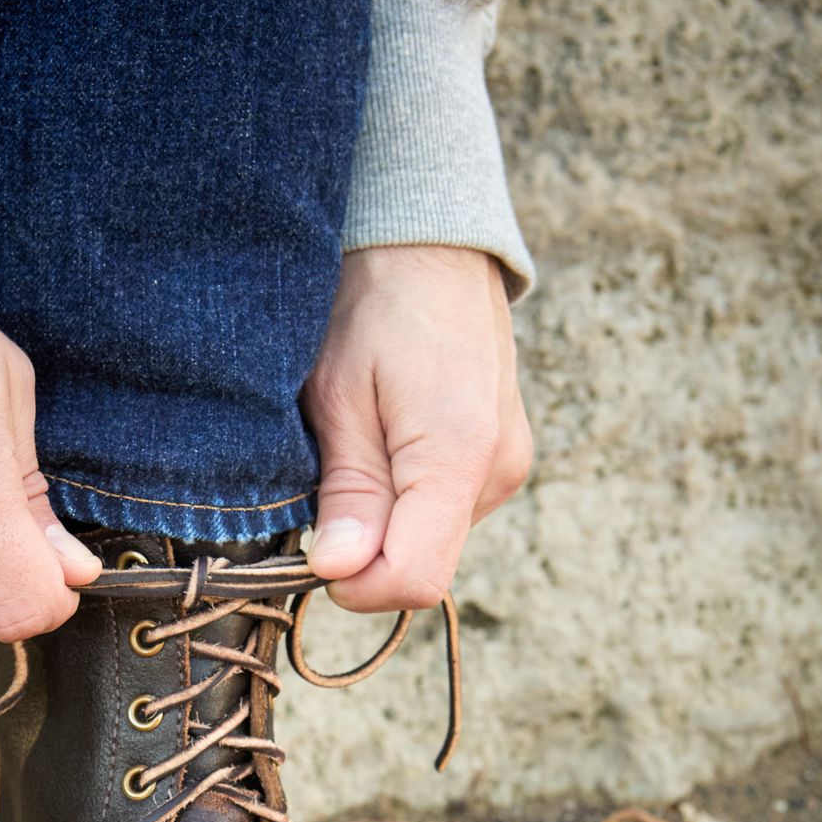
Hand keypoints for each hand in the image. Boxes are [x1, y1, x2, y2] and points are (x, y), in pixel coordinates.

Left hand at [301, 245, 531, 610]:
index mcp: (460, 453)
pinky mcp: (501, 460)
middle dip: (364, 547)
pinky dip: (403, 498)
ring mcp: (506, 467)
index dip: (355, 582)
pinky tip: (385, 440)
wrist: (427, 239)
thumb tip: (341, 571)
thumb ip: (348, 490)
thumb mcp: (337, 395)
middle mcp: (498, 470)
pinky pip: (442, 511)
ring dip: (382, 519)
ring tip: (358, 441)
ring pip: (429, 540)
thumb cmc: (370, 301)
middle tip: (326, 475)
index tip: (315, 545)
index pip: (415, 579)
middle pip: (422, 565)